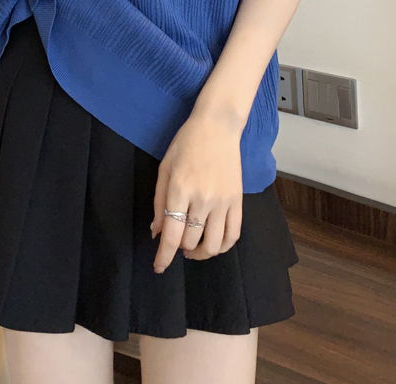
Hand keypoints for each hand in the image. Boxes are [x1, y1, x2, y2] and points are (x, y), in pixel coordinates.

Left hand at [150, 104, 244, 272]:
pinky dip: (223, 247)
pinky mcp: (238, 201)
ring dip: (201, 253)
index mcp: (180, 190)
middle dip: (180, 249)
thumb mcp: (164, 168)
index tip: (159, 268)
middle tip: (176, 243)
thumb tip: (156, 233)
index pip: (172, 235)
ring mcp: (223, 201)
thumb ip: (159, 202)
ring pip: (214, 245)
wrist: (217, 126)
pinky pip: (234, 235)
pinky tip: (214, 243)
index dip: (164, 257)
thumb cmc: (185, 143)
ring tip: (193, 248)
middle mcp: (202, 199)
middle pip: (191, 241)